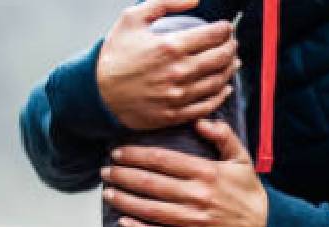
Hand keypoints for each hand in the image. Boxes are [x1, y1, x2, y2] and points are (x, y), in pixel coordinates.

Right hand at [97, 0, 240, 130]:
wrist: (96, 93)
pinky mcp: (175, 115)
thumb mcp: (133, 18)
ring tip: (232, 61)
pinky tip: (225, 87)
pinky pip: (208, 105)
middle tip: (231, 43)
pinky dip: (221, 95)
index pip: (214, 35)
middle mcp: (178, 72)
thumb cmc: (114, 54)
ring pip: (218, 82)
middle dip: (231, 47)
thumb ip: (165, 2)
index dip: (225, 29)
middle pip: (221, 58)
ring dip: (230, 69)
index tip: (226, 27)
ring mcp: (178, 96)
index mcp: (170, 46)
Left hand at [102, 118, 267, 226]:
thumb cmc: (250, 193)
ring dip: (125, 201)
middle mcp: (197, 195)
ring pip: (151, 209)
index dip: (135, 155)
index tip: (117, 153)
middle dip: (123, 176)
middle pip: (150, 183)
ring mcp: (195, 220)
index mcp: (206, 172)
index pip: (162, 160)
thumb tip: (199, 121)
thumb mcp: (242, 158)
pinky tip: (124, 223)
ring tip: (108, 194)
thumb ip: (222, 136)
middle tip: (105, 172)